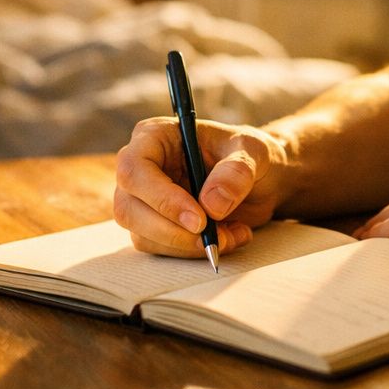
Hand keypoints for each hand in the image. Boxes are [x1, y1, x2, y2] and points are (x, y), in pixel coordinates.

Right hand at [114, 117, 286, 258]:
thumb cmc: (248, 153)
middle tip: (217, 237)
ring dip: (188, 246)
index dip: (162, 198)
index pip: (135, 169)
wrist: (260, 179)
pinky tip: (227, 238)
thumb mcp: (253, 151)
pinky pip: (161, 249)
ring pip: (142, 235)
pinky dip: (194, 252)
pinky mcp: (152, 226)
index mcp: (154, 137)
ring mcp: (142, 200)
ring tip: (232, 235)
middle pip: (129, 209)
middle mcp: (140, 168)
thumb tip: (211, 205)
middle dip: (174, 232)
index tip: (200, 219)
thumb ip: (236, 172)